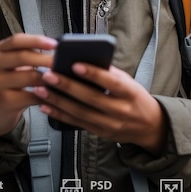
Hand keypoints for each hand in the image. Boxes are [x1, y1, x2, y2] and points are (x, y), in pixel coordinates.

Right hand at [0, 33, 56, 136]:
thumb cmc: (10, 83)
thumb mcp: (14, 65)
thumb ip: (29, 54)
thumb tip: (56, 50)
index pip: (17, 40)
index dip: (36, 40)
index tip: (54, 44)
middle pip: (22, 56)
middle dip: (45, 59)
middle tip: (60, 62)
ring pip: (29, 77)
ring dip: (48, 78)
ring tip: (60, 78)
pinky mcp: (4, 101)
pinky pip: (31, 96)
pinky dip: (45, 95)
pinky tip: (53, 95)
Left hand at [33, 63, 166, 154]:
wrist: (149, 126)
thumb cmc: (135, 97)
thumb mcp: (128, 81)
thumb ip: (109, 72)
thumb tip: (84, 57)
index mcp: (130, 93)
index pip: (111, 82)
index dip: (93, 74)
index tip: (74, 64)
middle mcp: (120, 111)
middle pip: (90, 99)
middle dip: (67, 86)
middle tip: (49, 75)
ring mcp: (109, 125)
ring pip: (80, 113)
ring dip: (58, 101)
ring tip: (41, 89)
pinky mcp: (100, 133)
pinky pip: (76, 124)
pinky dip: (59, 115)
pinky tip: (46, 106)